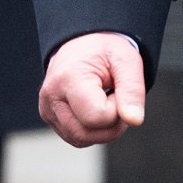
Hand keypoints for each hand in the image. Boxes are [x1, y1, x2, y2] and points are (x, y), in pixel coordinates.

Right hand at [39, 32, 146, 146]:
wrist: (84, 42)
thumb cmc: (105, 49)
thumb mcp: (127, 60)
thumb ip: (133, 90)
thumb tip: (135, 120)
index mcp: (68, 79)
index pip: (97, 116)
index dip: (117, 108)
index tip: (119, 88)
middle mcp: (51, 98)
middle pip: (86, 134)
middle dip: (111, 123)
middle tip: (118, 97)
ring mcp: (47, 110)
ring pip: (80, 139)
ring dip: (103, 129)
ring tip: (108, 101)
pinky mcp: (50, 118)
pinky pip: (75, 137)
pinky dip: (92, 129)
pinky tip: (97, 108)